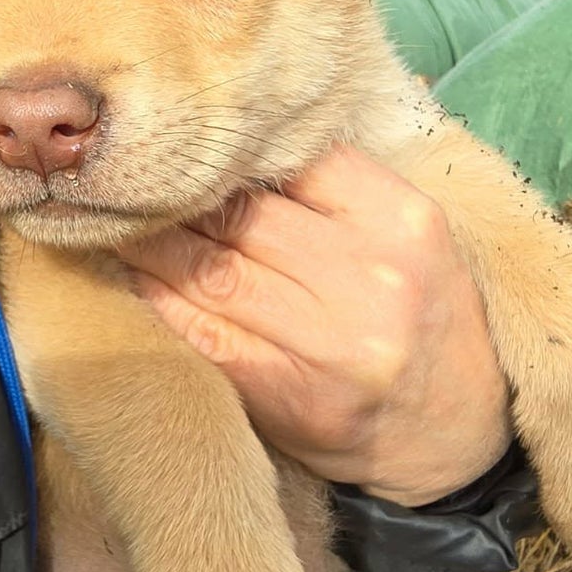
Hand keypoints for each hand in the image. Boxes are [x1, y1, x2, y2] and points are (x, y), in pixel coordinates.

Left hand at [120, 146, 511, 505]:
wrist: (456, 434)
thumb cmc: (420, 317)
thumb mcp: (409, 236)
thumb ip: (337, 188)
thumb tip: (239, 137)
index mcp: (401, 219)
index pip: (293, 159)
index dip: (227, 151)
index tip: (185, 145)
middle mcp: (372, 277)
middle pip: (241, 214)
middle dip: (175, 196)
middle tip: (126, 180)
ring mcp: (332, 343)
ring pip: (211, 272)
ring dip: (150, 245)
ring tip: (116, 222)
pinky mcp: (291, 396)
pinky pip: (204, 335)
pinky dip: (160, 302)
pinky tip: (136, 280)